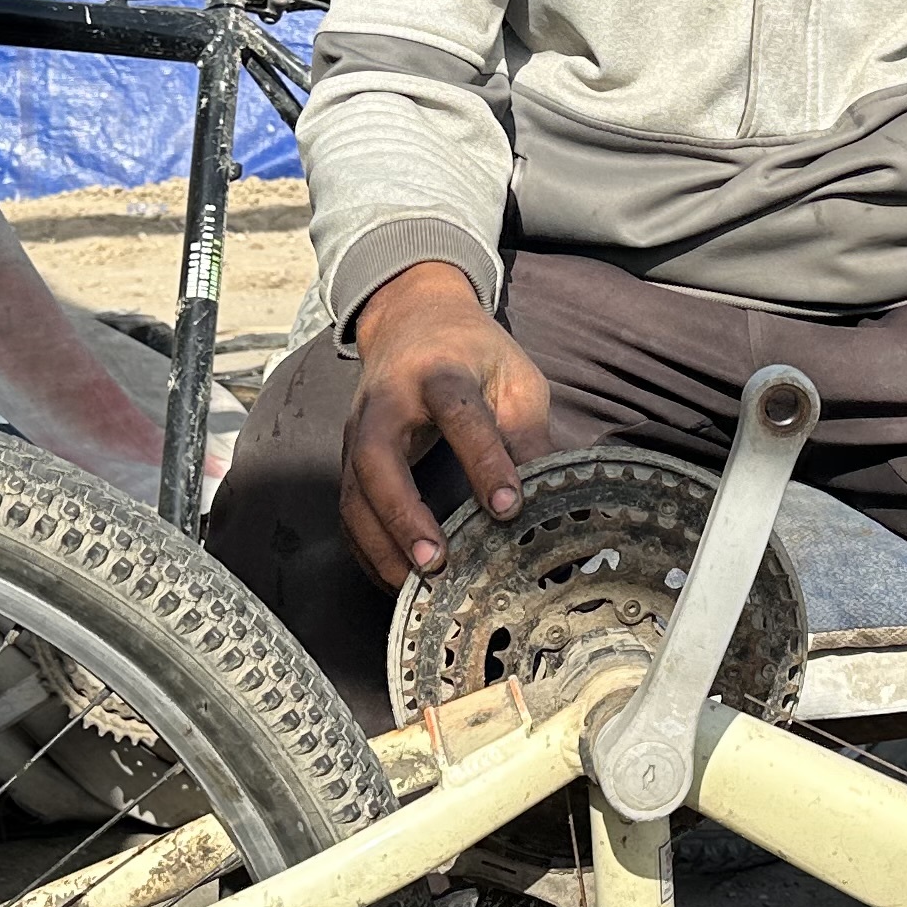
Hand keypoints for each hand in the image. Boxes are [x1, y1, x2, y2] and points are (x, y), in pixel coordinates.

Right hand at [340, 259, 552, 585]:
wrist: (413, 318)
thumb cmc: (474, 354)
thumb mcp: (514, 377)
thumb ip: (530, 432)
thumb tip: (559, 495)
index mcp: (440, 371)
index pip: (459, 415)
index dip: (484, 461)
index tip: (509, 506)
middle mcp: (388, 400)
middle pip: (378, 457)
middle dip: (402, 513)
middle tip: (434, 562)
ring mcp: (360, 429)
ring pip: (353, 491)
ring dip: (380, 543)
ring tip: (416, 587)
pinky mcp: (349, 455)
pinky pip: (348, 509)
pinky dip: (367, 549)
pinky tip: (396, 581)